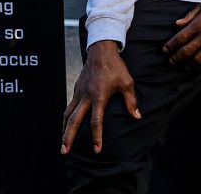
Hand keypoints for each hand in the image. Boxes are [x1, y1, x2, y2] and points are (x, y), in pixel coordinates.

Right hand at [60, 40, 139, 154]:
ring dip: (64, 129)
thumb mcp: (127, 83)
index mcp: (99, 96)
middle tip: (64, 151)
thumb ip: (131, 101)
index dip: (97, 136)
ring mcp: (79, 92)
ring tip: (62, 142)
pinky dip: (67, 116)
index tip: (96, 149)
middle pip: (74, 120)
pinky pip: (70, 105)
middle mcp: (86, 96)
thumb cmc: (116, 67)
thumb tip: (137, 117)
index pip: (96, 121)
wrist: (101, 50)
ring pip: (68, 113)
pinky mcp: (77, 88)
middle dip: (68, 137)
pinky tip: (67, 123)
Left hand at [163, 0, 200, 66]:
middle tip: (171, 62)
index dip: (170, 46)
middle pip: (186, 51)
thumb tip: (177, 24)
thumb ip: (190, 15)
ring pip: (198, 60)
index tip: (165, 50)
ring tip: (185, 66)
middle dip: (176, 58)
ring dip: (189, 64)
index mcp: (199, 23)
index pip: (180, 38)